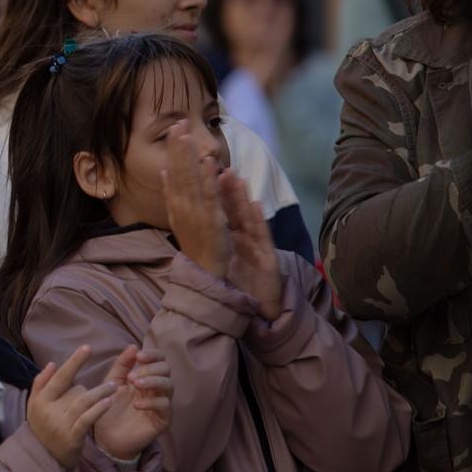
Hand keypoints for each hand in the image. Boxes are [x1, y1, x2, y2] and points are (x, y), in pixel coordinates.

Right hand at [26, 344, 117, 469]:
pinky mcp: (72, 437)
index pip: (60, 376)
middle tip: (108, 386)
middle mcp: (49, 410)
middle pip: (74, 389)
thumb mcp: (35, 405)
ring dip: (100, 392)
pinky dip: (99, 409)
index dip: (74, 361)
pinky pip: (88, 419)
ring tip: (115, 387)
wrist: (44, 459)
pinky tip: (110, 402)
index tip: (87, 347)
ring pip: (83, 401)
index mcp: (40, 399)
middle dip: (90, 388)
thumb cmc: (42, 428)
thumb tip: (52, 363)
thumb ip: (41, 383)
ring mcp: (61, 424)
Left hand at [91, 345, 172, 460]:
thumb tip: (133, 346)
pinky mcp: (163, 420)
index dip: (153, 355)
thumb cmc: (109, 406)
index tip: (139, 356)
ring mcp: (161, 404)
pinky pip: (165, 407)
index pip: (159, 359)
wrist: (106, 436)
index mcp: (146, 376)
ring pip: (169, 385)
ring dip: (153, 381)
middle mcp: (157, 388)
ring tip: (136, 384)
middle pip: (166, 370)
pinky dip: (152, 402)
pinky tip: (136, 404)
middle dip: (150, 369)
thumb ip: (121, 365)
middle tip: (132, 377)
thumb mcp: (111, 382)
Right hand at [160, 122, 231, 279]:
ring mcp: (195, 210)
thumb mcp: (177, 215)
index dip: (173, 149)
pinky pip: (209, 195)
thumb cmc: (194, 240)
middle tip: (178, 122)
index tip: (174, 128)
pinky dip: (208, 179)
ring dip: (188, 156)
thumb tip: (164, 172)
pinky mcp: (211, 218)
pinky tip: (208, 162)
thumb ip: (170, 193)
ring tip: (187, 134)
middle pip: (178, 170)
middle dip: (178, 146)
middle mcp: (181, 203)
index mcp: (174, 201)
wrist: (203, 267)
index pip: (172, 169)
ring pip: (190, 178)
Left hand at [219, 170, 282, 320]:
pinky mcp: (268, 257)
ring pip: (249, 218)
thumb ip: (223, 233)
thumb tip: (206, 217)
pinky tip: (257, 205)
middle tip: (221, 166)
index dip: (215, 193)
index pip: (222, 212)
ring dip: (244, 198)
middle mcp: (246, 237)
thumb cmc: (245, 278)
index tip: (203, 173)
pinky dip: (259, 220)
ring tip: (239, 178)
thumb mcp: (230, 253)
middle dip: (229, 189)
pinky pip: (262, 237)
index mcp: (234, 236)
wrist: (261, 304)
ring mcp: (258, 246)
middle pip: (236, 211)